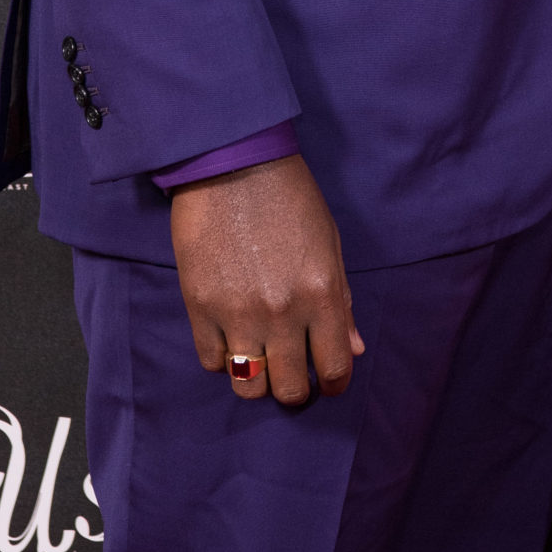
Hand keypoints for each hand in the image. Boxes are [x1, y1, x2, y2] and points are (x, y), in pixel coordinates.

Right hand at [169, 154, 364, 406]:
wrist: (233, 162)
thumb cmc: (290, 196)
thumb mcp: (329, 243)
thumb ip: (341, 301)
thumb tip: (352, 349)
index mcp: (322, 293)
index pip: (335, 367)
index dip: (334, 383)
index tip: (327, 381)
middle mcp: (283, 312)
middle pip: (289, 389)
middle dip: (295, 389)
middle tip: (292, 374)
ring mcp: (238, 313)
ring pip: (248, 386)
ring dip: (258, 380)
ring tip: (260, 360)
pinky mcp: (199, 306)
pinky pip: (212, 361)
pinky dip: (224, 358)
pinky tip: (231, 338)